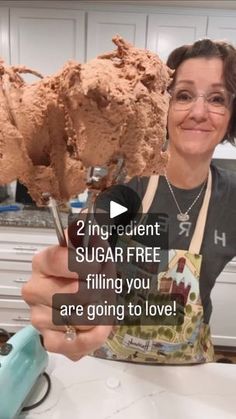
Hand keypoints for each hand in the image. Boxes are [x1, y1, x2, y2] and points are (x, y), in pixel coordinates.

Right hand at [22, 242, 113, 360]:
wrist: (94, 293)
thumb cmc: (92, 269)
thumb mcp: (94, 246)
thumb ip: (87, 232)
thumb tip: (84, 220)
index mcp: (42, 262)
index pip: (60, 260)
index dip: (87, 264)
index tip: (99, 265)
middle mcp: (34, 290)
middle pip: (74, 294)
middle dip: (99, 291)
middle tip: (103, 287)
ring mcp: (39, 317)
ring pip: (79, 319)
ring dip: (101, 312)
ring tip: (102, 304)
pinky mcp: (49, 341)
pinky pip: (73, 345)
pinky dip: (93, 337)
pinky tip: (100, 327)